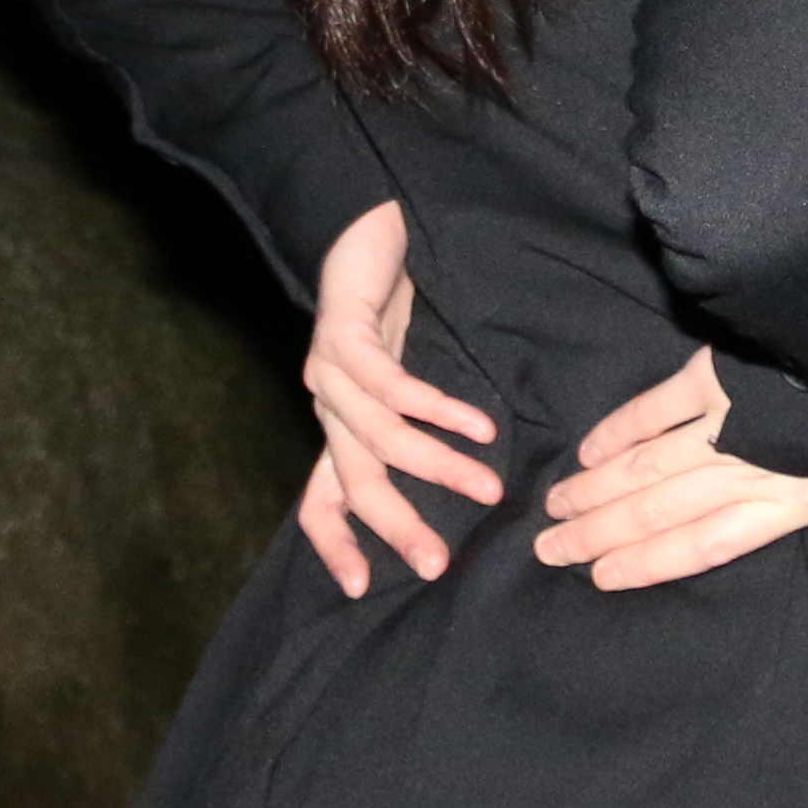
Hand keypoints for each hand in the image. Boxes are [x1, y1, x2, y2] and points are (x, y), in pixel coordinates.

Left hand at [294, 198, 499, 598]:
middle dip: (396, 527)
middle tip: (437, 564)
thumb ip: (418, 422)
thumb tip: (470, 476)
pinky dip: (437, 410)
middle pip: (354, 483)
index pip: (320, 500)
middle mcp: (327, 403)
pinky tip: (478, 425)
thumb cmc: (398, 296)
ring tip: (487, 488)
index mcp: (339, 422)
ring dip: (437, 468)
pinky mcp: (341, 331)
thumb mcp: (408, 371)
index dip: (334, 545)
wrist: (369, 216)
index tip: (360, 591)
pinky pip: (390, 385)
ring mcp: (329, 369)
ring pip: (380, 439)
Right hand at [536, 354, 807, 590]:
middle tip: (546, 551)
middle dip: (600, 535)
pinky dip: (616, 432)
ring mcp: (723, 422)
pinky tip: (584, 454)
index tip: (604, 577)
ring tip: (549, 516)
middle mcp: (749, 466)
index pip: (709, 542)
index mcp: (797, 492)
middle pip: (657, 511)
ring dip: (593, 494)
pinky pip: (651, 412)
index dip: (654, 564)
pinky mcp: (711, 374)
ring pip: (641, 468)